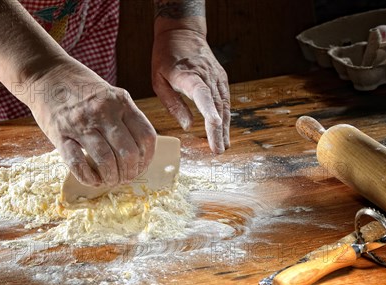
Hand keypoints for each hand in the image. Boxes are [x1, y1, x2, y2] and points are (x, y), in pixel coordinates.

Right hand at [27, 60, 155, 186]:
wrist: (46, 74)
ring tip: (110, 180)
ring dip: (111, 177)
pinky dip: (88, 177)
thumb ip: (124, 116)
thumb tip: (139, 149)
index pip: (145, 136)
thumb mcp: (110, 94)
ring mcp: (80, 124)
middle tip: (125, 178)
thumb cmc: (80, 87)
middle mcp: (103, 112)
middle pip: (127, 153)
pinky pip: (77, 163)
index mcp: (120, 101)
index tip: (141, 166)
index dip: (146, 158)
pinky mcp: (60, 135)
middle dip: (130, 172)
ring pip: (106, 161)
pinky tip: (93, 180)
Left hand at [152, 29, 229, 153]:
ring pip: (223, 105)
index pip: (202, 95)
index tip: (215, 126)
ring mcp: (216, 77)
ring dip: (224, 127)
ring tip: (222, 146)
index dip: (209, 112)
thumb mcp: (159, 80)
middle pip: (216, 106)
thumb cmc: (166, 57)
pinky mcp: (221, 78)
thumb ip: (173, 104)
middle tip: (218, 150)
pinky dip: (225, 117)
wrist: (182, 32)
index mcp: (188, 76)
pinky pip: (224, 100)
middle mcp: (207, 76)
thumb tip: (188, 126)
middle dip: (218, 130)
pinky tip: (223, 131)